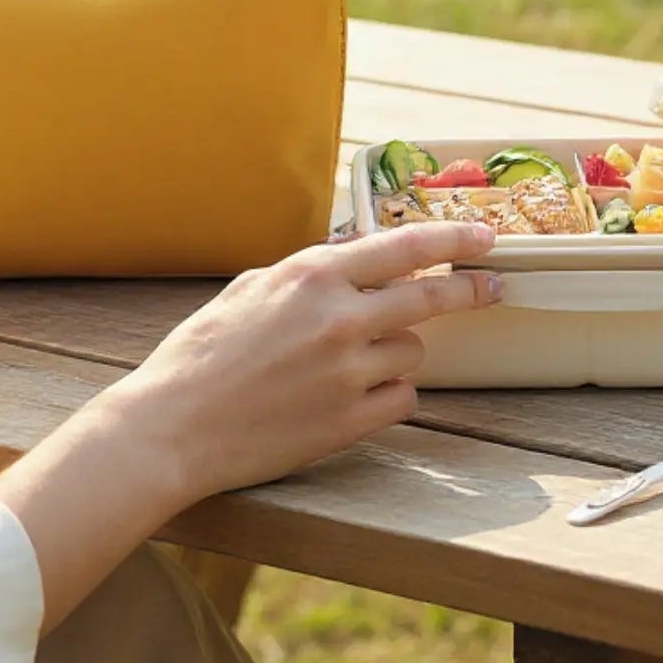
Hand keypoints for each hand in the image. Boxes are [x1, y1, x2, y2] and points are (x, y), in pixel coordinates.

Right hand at [111, 222, 501, 503]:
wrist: (173, 426)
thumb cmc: (200, 354)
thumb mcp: (248, 289)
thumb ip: (306, 272)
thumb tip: (350, 257)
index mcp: (310, 277)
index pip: (403, 246)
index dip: (453, 236)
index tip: (484, 236)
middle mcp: (338, 319)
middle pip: (431, 296)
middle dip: (468, 289)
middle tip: (489, 288)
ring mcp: (348, 372)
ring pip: (414, 353)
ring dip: (396, 353)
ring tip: (351, 363)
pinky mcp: (350, 421)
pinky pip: (402, 398)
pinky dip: (388, 394)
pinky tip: (353, 396)